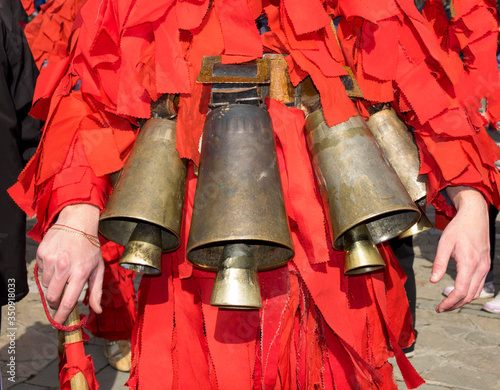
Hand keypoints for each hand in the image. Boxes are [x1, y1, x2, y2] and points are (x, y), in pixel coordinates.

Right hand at [36, 204, 104, 323]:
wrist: (77, 222)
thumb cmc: (90, 246)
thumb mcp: (99, 268)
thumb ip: (97, 291)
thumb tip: (97, 311)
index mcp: (81, 272)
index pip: (68, 301)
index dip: (62, 316)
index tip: (59, 323)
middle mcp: (65, 267)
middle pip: (52, 297)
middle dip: (55, 303)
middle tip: (60, 300)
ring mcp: (51, 260)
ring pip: (46, 285)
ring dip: (53, 284)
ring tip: (63, 272)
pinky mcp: (42, 253)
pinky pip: (41, 271)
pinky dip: (48, 271)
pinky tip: (57, 261)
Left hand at [430, 186, 490, 311]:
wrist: (475, 215)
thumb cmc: (458, 228)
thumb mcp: (444, 243)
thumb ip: (439, 263)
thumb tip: (433, 281)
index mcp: (470, 263)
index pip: (461, 291)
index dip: (449, 302)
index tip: (439, 308)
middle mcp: (481, 268)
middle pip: (470, 295)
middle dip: (455, 305)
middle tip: (441, 309)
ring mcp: (485, 267)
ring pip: (476, 292)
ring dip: (462, 301)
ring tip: (448, 303)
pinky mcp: (486, 265)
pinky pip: (480, 285)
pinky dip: (469, 293)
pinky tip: (458, 293)